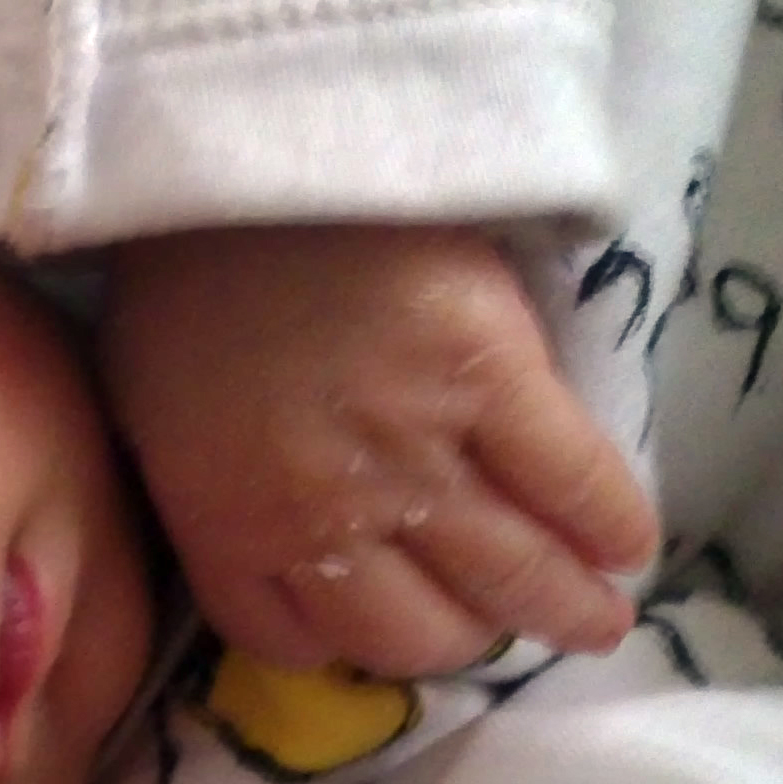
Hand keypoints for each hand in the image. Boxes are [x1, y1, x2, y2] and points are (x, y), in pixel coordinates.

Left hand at [101, 223, 656, 678]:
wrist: (234, 141)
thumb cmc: (179, 267)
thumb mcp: (154, 404)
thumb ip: (214, 483)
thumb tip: (269, 522)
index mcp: (227, 524)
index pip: (296, 641)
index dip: (349, 642)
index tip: (386, 621)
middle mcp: (325, 515)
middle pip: (417, 633)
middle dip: (464, 640)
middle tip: (502, 622)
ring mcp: (415, 451)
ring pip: (506, 576)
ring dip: (563, 612)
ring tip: (597, 619)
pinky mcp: (492, 378)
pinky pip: (572, 484)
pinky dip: (611, 524)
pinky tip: (628, 544)